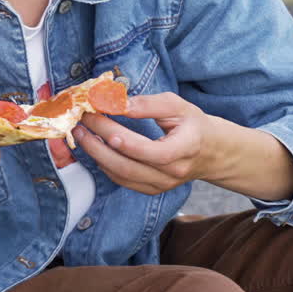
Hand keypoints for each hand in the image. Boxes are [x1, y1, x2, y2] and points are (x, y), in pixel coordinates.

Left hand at [75, 92, 218, 195]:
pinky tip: (94, 147)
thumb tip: (117, 103)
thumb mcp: (178, 106)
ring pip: (122, 175)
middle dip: (99, 144)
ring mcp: (162, 184)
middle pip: (130, 165)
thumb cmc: (193, 124)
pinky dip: (104, 164)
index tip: (100, 120)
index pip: (153, 152)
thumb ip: (148, 104)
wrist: (211, 152)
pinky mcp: (152, 188)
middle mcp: (174, 171)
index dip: (125, 141)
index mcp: (186, 148)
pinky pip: (123, 180)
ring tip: (81, 134)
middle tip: (81, 124)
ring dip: (96, 154)